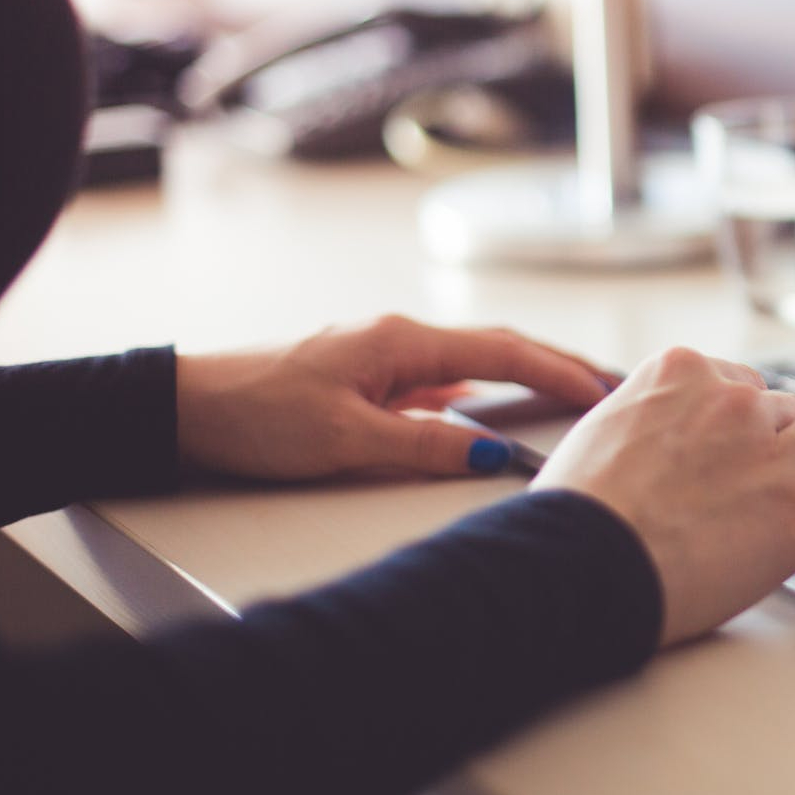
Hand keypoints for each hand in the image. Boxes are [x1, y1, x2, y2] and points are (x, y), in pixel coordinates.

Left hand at [177, 315, 609, 480]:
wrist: (183, 407)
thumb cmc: (256, 416)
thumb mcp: (348, 440)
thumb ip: (427, 446)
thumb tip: (497, 456)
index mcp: (402, 341)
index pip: (505, 351)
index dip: (560, 372)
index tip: (606, 391)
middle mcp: (398, 338)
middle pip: (499, 345)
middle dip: (558, 364)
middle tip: (611, 383)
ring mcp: (382, 355)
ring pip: (472, 361)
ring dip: (523, 373)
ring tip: (569, 393)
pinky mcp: (365, 376)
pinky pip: (441, 378)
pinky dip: (481, 389)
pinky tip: (487, 408)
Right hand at [530, 346, 794, 645]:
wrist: (583, 562)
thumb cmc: (575, 515)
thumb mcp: (597, 436)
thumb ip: (640, 425)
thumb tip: (644, 442)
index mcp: (680, 374)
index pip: (737, 381)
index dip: (750, 411)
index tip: (759, 426)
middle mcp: (735, 402)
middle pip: (786, 406)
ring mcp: (775, 452)